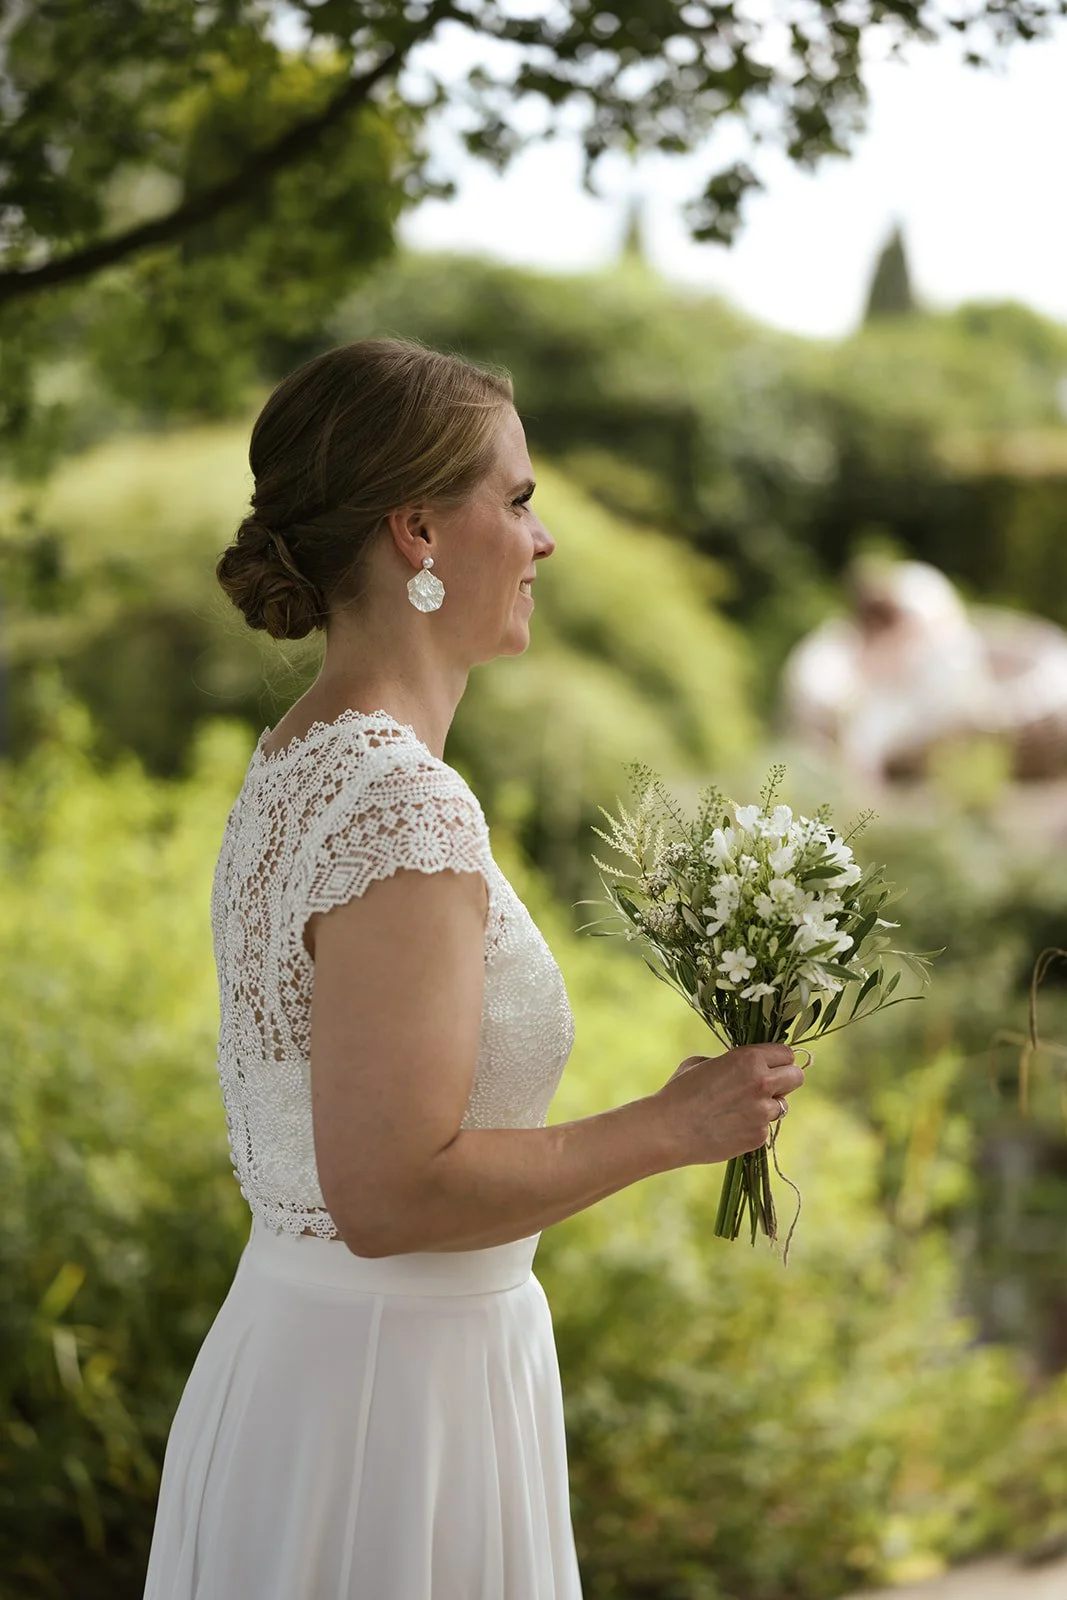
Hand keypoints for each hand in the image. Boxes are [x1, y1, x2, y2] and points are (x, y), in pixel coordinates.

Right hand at [653, 1044, 804, 1167]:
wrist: (667, 1129)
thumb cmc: (679, 1091)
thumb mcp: (703, 1062)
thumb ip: (731, 1062)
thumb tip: (744, 1067)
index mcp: (749, 1059)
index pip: (787, 1054)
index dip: (778, 1059)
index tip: (769, 1065)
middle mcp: (762, 1083)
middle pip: (797, 1077)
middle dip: (785, 1080)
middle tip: (767, 1086)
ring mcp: (762, 1112)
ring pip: (782, 1106)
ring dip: (767, 1106)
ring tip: (740, 1109)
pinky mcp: (758, 1137)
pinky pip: (765, 1128)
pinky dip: (753, 1127)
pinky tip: (730, 1126)